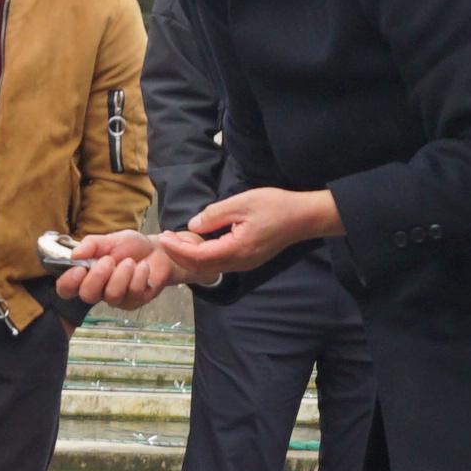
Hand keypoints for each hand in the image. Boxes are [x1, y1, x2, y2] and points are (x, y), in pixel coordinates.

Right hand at [53, 233, 173, 307]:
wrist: (157, 250)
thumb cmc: (129, 246)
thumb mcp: (109, 239)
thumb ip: (91, 245)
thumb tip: (74, 255)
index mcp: (86, 275)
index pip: (66, 288)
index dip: (69, 282)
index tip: (80, 268)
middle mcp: (98, 290)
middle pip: (87, 296)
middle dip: (98, 276)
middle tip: (109, 260)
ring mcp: (117, 299)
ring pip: (112, 295)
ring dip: (122, 274)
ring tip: (130, 262)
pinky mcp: (134, 302)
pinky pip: (133, 293)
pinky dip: (139, 275)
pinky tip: (143, 267)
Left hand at [158, 185, 340, 282]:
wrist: (304, 217)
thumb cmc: (275, 206)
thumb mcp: (242, 203)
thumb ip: (214, 215)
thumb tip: (193, 225)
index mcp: (237, 250)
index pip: (198, 257)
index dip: (178, 248)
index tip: (166, 236)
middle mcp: (239, 263)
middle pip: (201, 267)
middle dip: (180, 255)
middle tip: (166, 238)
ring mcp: (244, 264)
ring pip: (210, 267)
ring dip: (191, 256)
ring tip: (178, 240)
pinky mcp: (247, 260)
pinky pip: (220, 263)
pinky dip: (204, 255)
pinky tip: (198, 242)